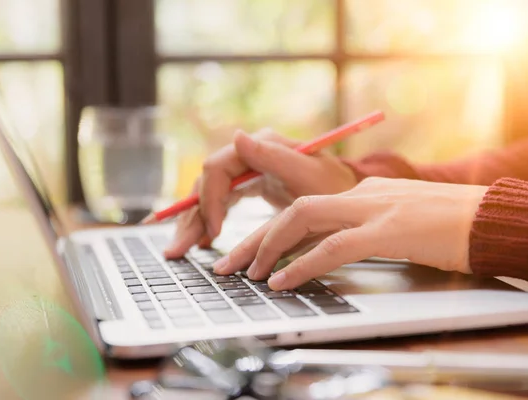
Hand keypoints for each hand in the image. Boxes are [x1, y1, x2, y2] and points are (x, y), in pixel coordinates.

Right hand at [164, 128, 357, 257]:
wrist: (350, 196)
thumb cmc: (335, 186)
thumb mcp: (309, 174)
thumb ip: (274, 156)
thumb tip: (238, 135)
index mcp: (261, 146)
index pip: (218, 168)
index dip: (211, 200)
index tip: (215, 232)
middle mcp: (250, 154)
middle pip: (207, 182)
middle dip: (191, 216)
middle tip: (177, 249)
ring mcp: (248, 169)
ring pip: (209, 194)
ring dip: (193, 222)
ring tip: (179, 250)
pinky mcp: (250, 184)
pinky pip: (221, 202)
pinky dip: (208, 222)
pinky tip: (200, 241)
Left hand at [212, 177, 488, 290]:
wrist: (491, 218)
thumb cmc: (449, 223)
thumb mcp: (399, 217)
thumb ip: (368, 222)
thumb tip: (338, 238)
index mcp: (362, 193)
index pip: (304, 208)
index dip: (272, 230)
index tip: (249, 250)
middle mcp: (361, 196)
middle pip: (293, 210)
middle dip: (255, 238)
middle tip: (227, 263)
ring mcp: (374, 209)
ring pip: (303, 219)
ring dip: (269, 247)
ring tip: (247, 273)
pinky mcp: (389, 230)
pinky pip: (334, 247)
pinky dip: (303, 264)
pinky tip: (283, 281)